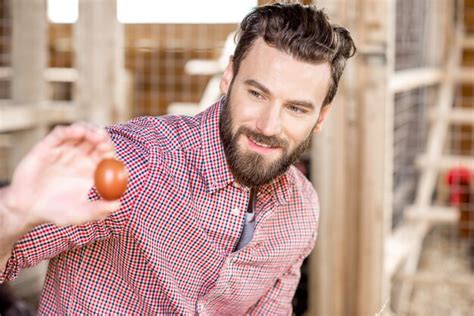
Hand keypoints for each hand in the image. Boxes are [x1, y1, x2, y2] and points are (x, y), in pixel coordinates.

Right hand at [1, 123, 120, 226]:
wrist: (27, 209)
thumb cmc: (56, 212)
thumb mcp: (79, 214)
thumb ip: (98, 210)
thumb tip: (118, 205)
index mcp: (93, 169)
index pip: (107, 154)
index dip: (110, 150)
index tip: (111, 151)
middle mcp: (81, 157)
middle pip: (96, 140)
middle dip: (101, 137)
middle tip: (102, 138)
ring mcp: (65, 149)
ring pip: (81, 132)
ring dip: (88, 130)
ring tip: (91, 135)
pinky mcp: (48, 146)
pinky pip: (61, 133)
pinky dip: (70, 130)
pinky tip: (76, 132)